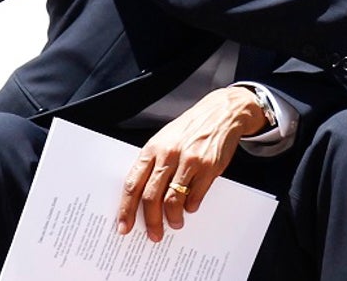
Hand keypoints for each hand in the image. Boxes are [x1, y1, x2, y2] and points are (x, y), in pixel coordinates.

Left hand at [117, 87, 264, 240]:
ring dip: (172, 217)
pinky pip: (195, 195)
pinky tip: (190, 207)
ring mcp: (189, 161)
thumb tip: (141, 197)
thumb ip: (153, 164)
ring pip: (173, 200)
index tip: (125, 227)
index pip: (133, 184)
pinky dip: (191, 206)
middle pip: (151, 197)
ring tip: (175, 223)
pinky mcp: (209, 167)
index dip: (126, 209)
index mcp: (153, 149)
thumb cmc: (190, 129)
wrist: (221, 113)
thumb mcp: (165, 140)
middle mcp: (169, 155)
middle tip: (153, 234)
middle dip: (150, 221)